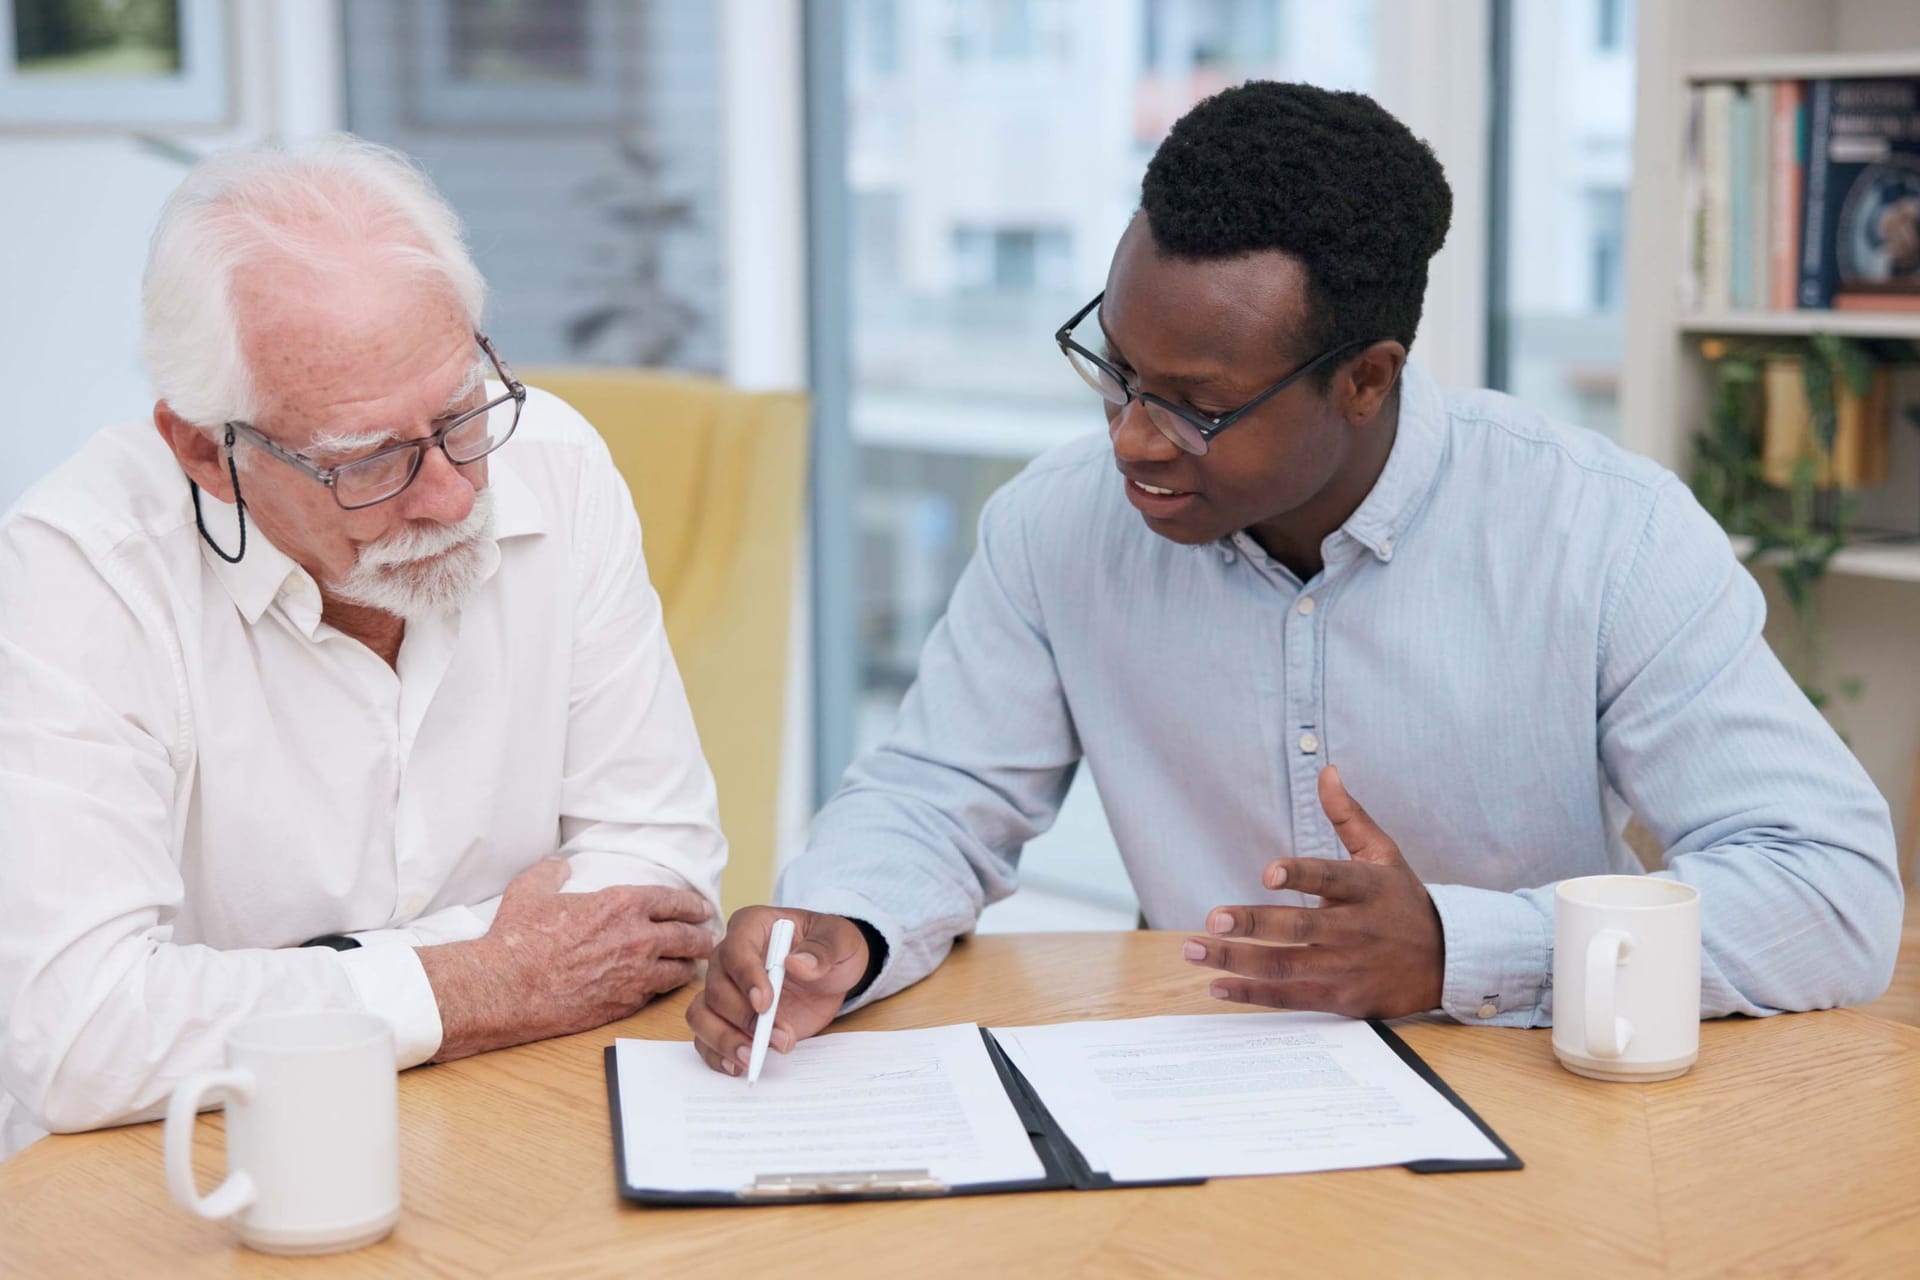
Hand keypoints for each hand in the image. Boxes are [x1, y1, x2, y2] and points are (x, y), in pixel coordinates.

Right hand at [420, 857, 715, 1060]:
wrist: (506, 988)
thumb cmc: (518, 939)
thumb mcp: (531, 890)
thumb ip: (552, 871)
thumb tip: (560, 864)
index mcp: (621, 905)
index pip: (674, 901)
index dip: (693, 904)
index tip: (702, 908)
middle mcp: (637, 939)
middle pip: (688, 938)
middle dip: (702, 937)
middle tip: (708, 938)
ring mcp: (634, 975)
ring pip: (680, 971)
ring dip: (690, 966)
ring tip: (694, 966)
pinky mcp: (624, 1004)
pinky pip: (657, 995)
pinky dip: (665, 990)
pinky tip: (664, 988)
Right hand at [685, 907, 871, 1075]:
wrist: (833, 974)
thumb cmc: (831, 948)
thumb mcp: (841, 941)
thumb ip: (823, 950)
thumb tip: (798, 964)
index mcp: (752, 926)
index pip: (736, 950)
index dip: (746, 978)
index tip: (765, 1003)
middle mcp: (729, 957)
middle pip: (716, 988)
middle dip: (744, 1018)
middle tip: (779, 1038)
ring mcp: (725, 990)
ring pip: (701, 1014)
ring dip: (724, 1039)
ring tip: (752, 1058)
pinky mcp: (728, 1019)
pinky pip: (706, 1037)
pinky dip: (717, 1053)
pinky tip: (738, 1065)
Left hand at [1182, 765, 1444, 1018]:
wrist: (1445, 962)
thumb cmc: (1404, 901)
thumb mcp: (1385, 855)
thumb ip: (1348, 816)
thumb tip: (1326, 771)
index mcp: (1366, 888)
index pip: (1330, 878)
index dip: (1300, 874)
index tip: (1268, 872)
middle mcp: (1354, 929)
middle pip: (1300, 927)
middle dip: (1254, 923)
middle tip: (1214, 918)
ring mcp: (1345, 967)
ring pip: (1285, 966)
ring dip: (1236, 960)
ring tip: (1195, 949)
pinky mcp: (1339, 998)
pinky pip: (1290, 997)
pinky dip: (1252, 994)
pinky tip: (1217, 985)